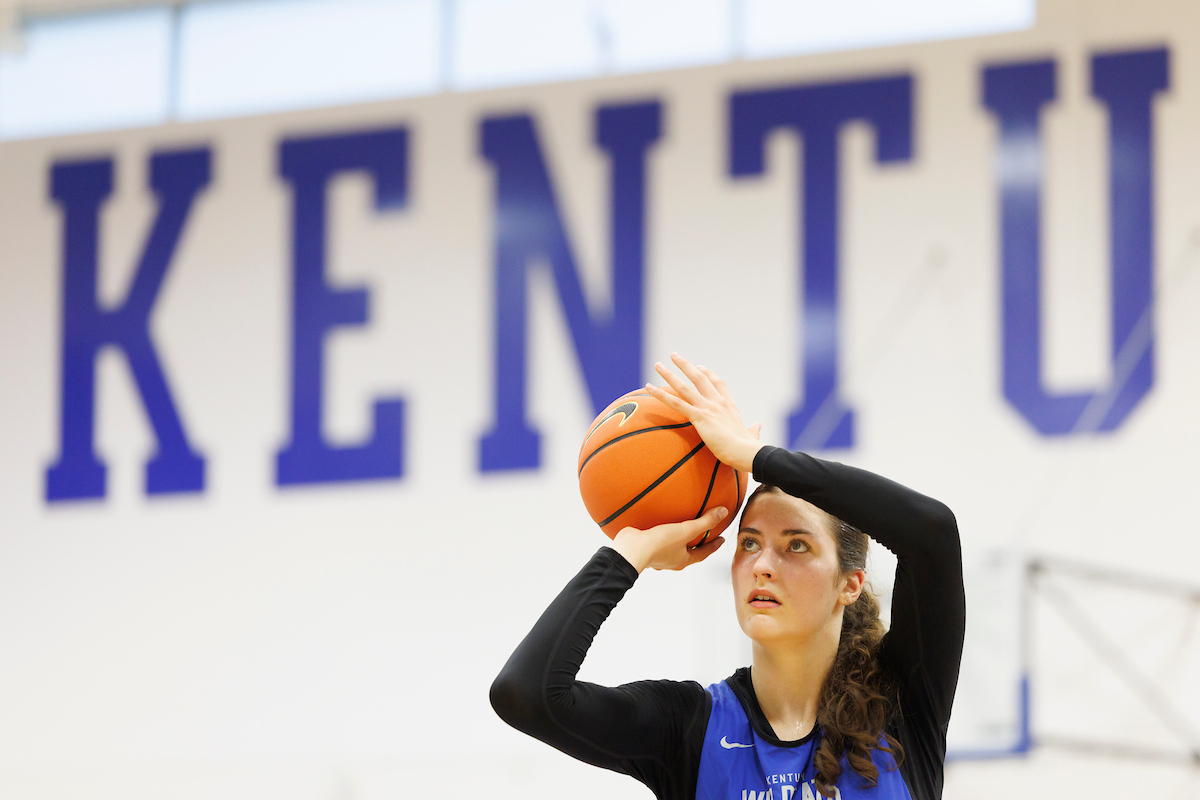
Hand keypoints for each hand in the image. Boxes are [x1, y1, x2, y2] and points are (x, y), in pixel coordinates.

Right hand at [610, 507, 728, 572]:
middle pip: (688, 551)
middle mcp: (670, 559)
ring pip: (672, 546)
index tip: (720, 539)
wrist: (631, 549)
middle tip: (703, 533)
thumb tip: (723, 513)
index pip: (703, 553)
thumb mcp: (686, 531)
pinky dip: (660, 531)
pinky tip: (658, 522)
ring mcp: (657, 554)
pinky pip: (656, 538)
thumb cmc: (658, 545)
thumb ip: (704, 522)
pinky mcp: (646, 546)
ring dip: (677, 538)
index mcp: (682, 560)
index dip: (713, 546)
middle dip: (696, 543)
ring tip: (680, 526)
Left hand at [645, 353, 763, 473]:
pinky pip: (675, 402)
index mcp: (729, 406)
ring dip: (669, 374)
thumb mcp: (751, 434)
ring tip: (658, 365)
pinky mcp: (699, 417)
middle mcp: (717, 402)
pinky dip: (660, 394)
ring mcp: (707, 408)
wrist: (746, 452)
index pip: (718, 384)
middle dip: (685, 365)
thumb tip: (758, 425)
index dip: (708, 374)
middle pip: (699, 378)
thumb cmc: (748, 448)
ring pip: (684, 386)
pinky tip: (649, 387)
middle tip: (674, 356)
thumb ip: (753, 429)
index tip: (700, 367)